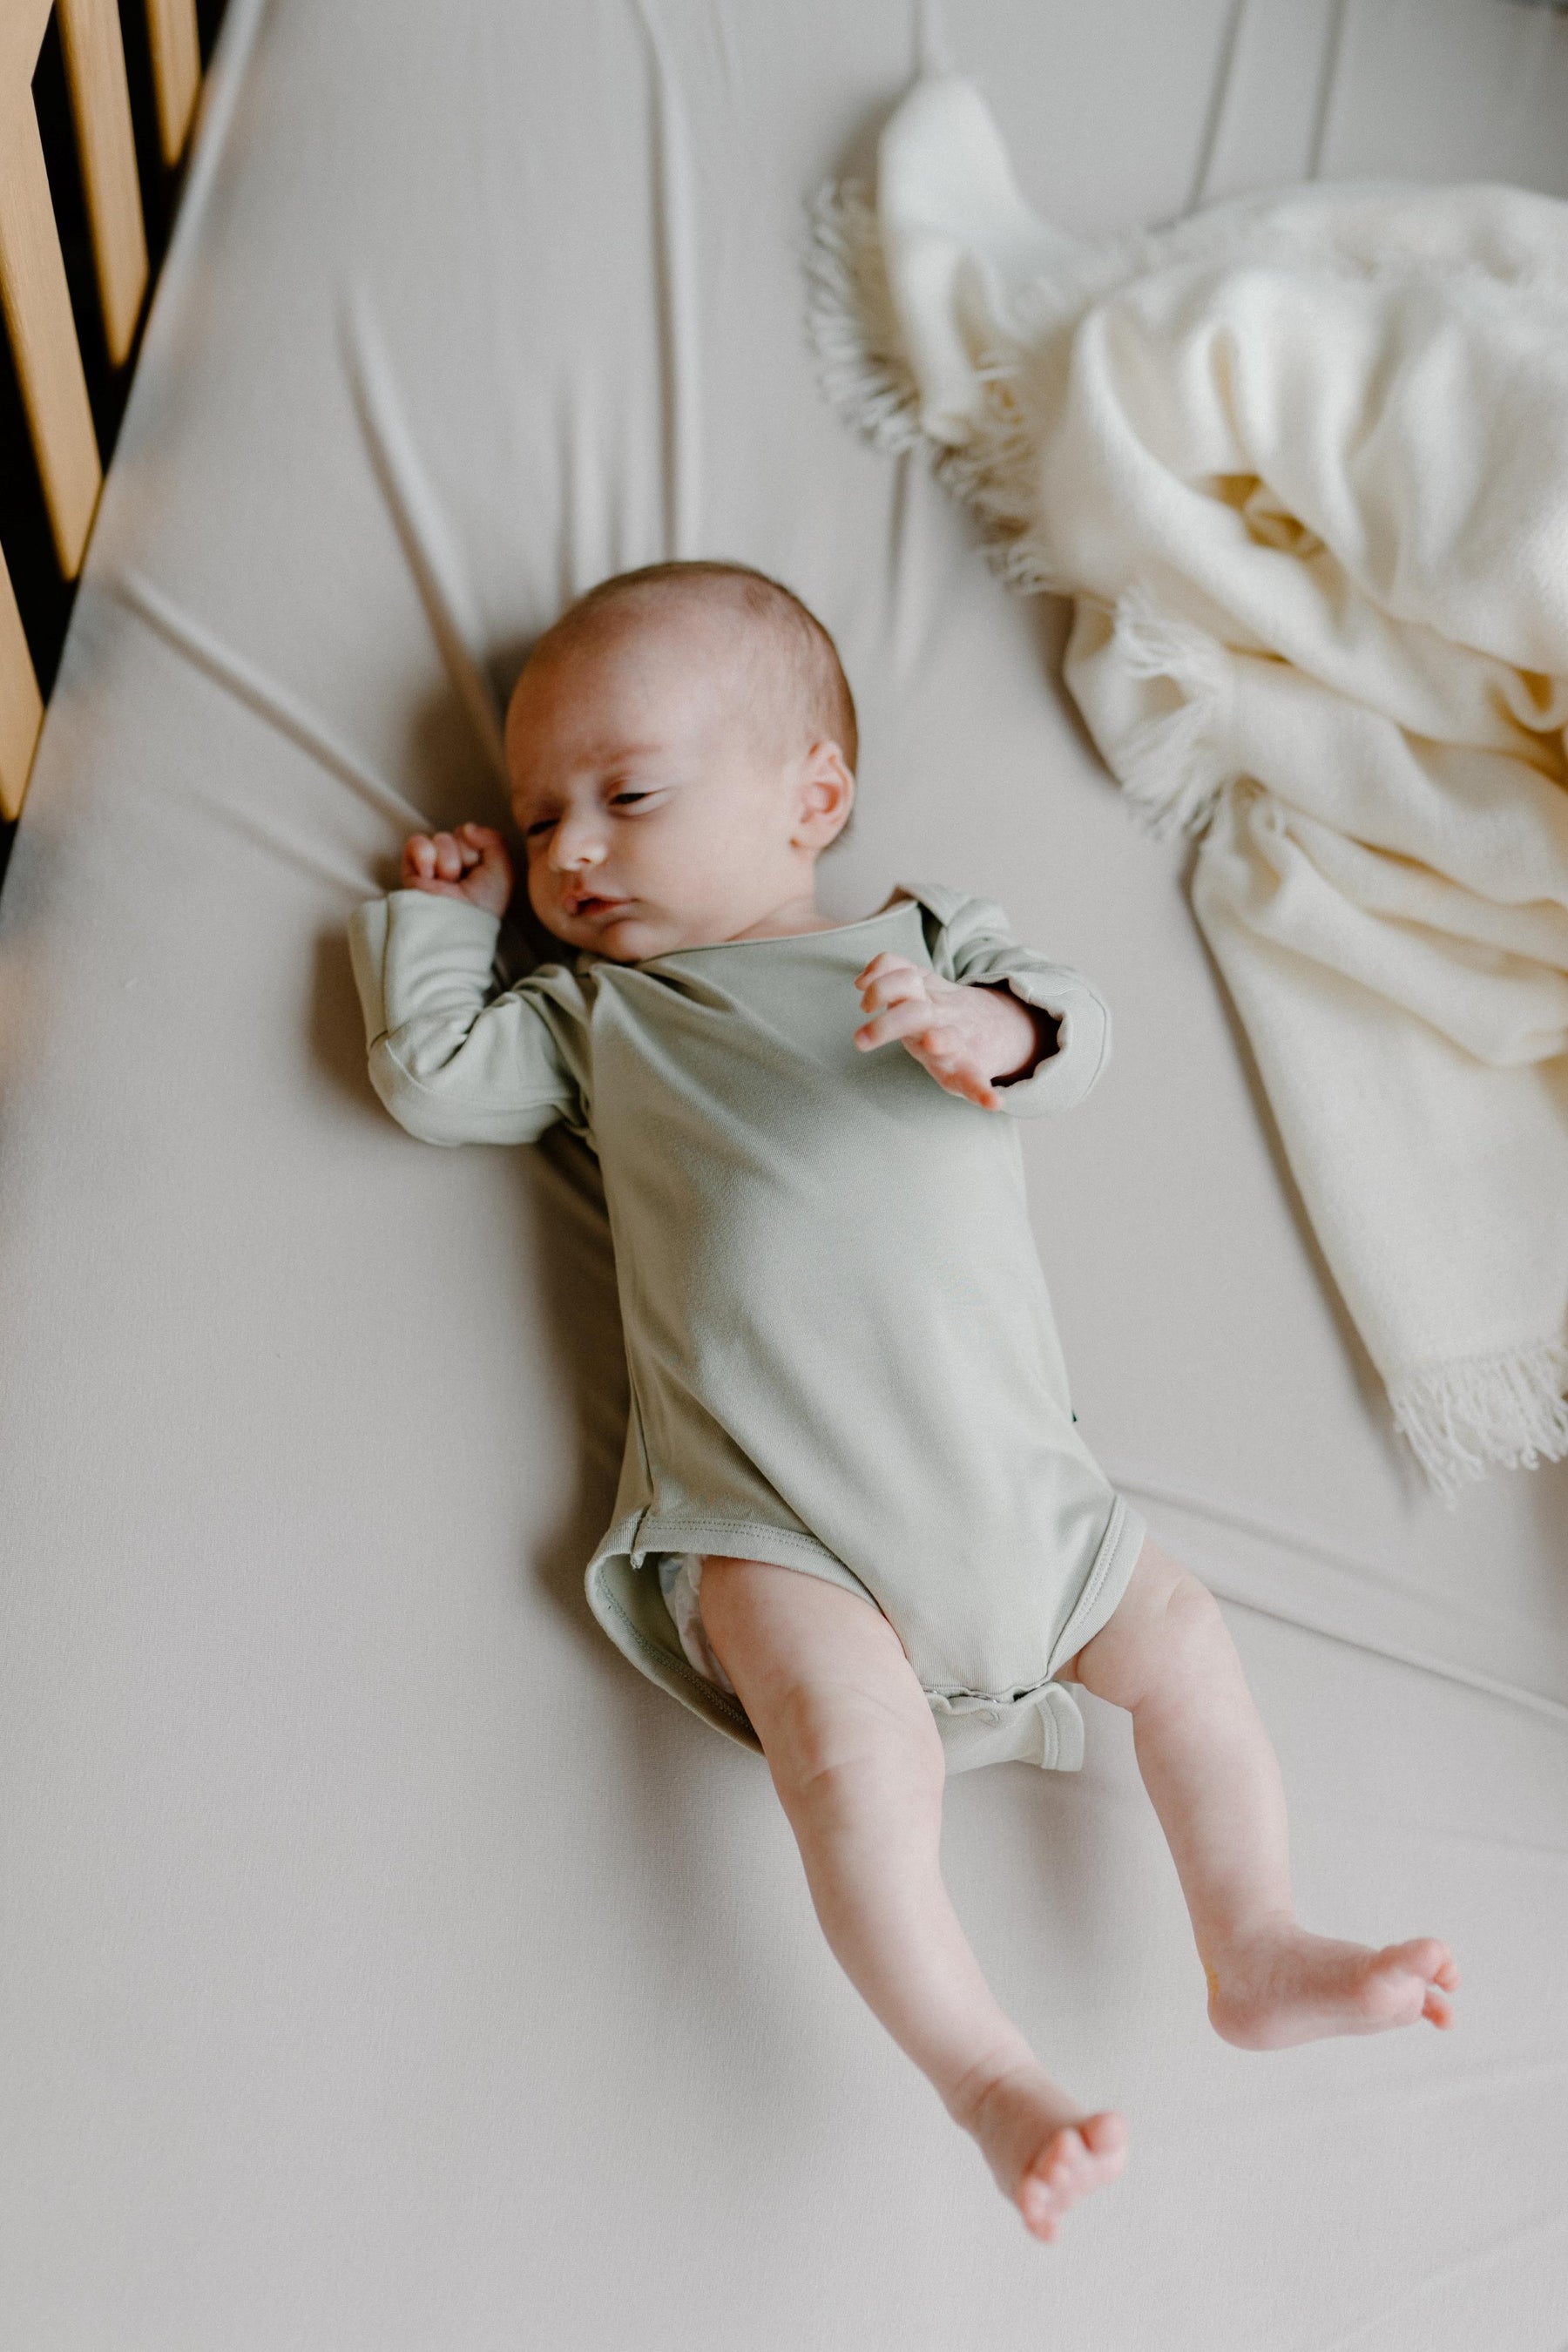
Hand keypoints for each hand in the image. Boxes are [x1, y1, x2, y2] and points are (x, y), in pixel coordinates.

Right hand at [401, 823, 513, 917]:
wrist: (456, 921)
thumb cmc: (483, 905)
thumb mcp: (503, 871)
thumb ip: (494, 840)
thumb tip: (467, 827)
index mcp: (475, 863)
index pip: (475, 835)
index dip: (478, 851)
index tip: (480, 873)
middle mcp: (454, 861)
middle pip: (458, 835)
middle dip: (464, 857)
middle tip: (462, 881)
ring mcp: (432, 864)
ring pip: (441, 838)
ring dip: (447, 862)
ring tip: (447, 883)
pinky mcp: (412, 868)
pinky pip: (417, 842)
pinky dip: (425, 856)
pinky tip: (430, 876)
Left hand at [853, 953, 1050, 1110]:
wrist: (988, 1026)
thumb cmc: (938, 1012)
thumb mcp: (920, 985)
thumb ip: (892, 973)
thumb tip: (860, 981)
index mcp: (924, 998)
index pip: (904, 978)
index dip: (882, 980)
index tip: (859, 986)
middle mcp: (940, 1019)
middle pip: (914, 1013)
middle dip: (887, 1024)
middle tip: (860, 1041)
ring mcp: (956, 1044)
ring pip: (947, 1041)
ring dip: (942, 1041)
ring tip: (932, 1042)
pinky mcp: (968, 1072)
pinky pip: (976, 1083)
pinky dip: (985, 1093)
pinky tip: (993, 1103)